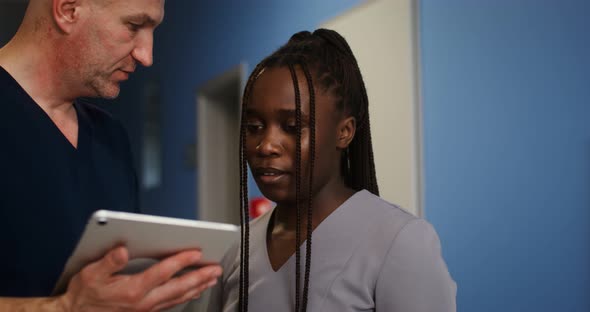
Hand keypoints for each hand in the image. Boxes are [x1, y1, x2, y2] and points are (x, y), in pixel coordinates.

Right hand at [59, 246, 221, 311]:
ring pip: (178, 297)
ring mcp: (146, 309)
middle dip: (199, 277)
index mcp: (132, 290)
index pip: (162, 273)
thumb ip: (108, 262)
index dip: (181, 261)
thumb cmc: (83, 296)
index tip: (196, 252)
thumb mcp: (89, 275)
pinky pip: (172, 303)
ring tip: (211, 278)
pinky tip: (193, 291)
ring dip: (197, 287)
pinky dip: (185, 296)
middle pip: (178, 287)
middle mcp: (143, 302)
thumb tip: (123, 250)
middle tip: (215, 268)